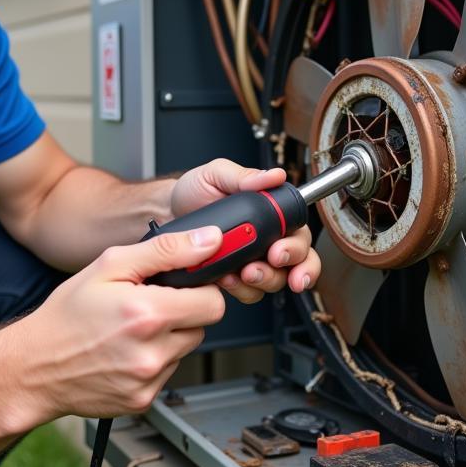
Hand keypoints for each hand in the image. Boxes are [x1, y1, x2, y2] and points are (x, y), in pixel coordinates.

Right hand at [13, 226, 226, 420]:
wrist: (35, 366)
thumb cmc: (67, 313)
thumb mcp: (111, 265)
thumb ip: (167, 249)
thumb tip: (210, 241)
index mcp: (148, 313)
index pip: (214, 303)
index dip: (200, 289)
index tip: (179, 286)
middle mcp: (153, 352)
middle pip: (202, 326)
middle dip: (183, 312)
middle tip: (148, 305)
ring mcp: (148, 381)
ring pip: (185, 349)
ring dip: (168, 336)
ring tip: (131, 329)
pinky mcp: (142, 400)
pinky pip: (168, 372)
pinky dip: (153, 360)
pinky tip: (125, 351)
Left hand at [170, 159, 320, 304]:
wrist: (166, 213)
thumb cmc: (195, 191)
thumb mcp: (217, 174)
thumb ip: (245, 176)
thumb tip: (274, 175)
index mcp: (270, 215)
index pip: (299, 233)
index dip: (298, 248)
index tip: (281, 251)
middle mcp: (268, 239)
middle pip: (298, 262)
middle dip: (289, 268)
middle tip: (269, 262)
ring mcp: (253, 261)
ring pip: (275, 281)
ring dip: (263, 280)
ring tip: (242, 272)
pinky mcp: (236, 278)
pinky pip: (250, 292)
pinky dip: (241, 289)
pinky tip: (226, 278)